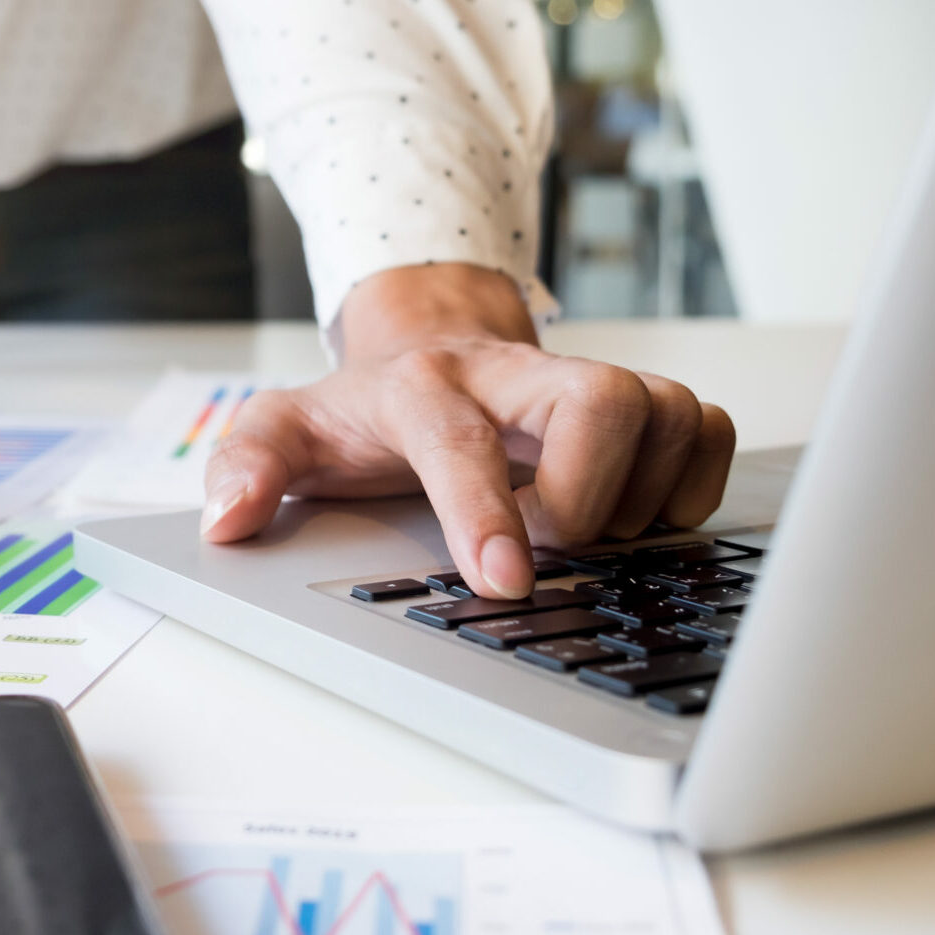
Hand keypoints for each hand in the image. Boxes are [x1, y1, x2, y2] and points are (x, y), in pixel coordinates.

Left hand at [200, 263, 735, 598]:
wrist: (424, 351)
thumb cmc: (362, 412)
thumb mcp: (283, 432)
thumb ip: (245, 467)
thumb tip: (227, 519)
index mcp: (424, 387)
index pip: (462, 440)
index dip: (487, 511)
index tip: (507, 582)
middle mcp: (514, 373)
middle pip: (602, 400)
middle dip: (590, 494)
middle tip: (551, 543)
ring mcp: (584, 379)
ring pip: (667, 409)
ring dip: (641, 495)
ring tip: (585, 530)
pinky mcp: (640, 396)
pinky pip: (707, 427)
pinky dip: (692, 483)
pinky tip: (636, 513)